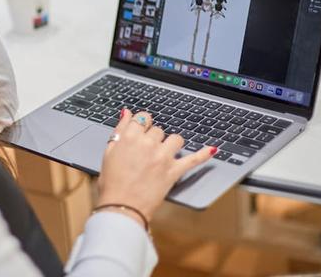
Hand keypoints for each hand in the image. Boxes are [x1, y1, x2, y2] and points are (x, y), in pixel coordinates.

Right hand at [97, 109, 214, 221]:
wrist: (122, 207)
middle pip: (158, 130)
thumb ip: (120, 130)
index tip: (142, 129)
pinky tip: (212, 149)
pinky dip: (204, 154)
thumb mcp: (109, 153)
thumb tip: (126, 113)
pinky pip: (193, 159)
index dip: (142, 124)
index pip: (142, 118)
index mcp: (130, 137)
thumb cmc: (112, 183)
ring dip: (171, 144)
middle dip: (154, 138)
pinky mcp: (174, 171)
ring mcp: (163, 157)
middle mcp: (148, 144)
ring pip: (175, 139)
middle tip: (146, 152)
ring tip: (164, 153)